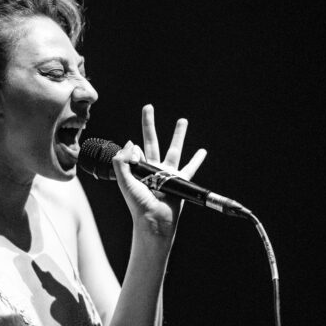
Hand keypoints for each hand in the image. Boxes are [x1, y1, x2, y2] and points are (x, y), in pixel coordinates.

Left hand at [112, 104, 205, 237]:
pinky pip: (190, 168)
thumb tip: (130, 142)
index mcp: (138, 168)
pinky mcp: (180, 181)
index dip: (132, 149)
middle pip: (152, 141)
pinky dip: (197, 159)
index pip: (134, 151)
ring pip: (174, 149)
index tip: (133, 151)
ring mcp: (167, 174)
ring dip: (179, 134)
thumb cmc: (138, 204)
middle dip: (149, 124)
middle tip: (148, 106)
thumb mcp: (124, 182)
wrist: (154, 219)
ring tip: (183, 119)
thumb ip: (122, 162)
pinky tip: (203, 150)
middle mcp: (153, 168)